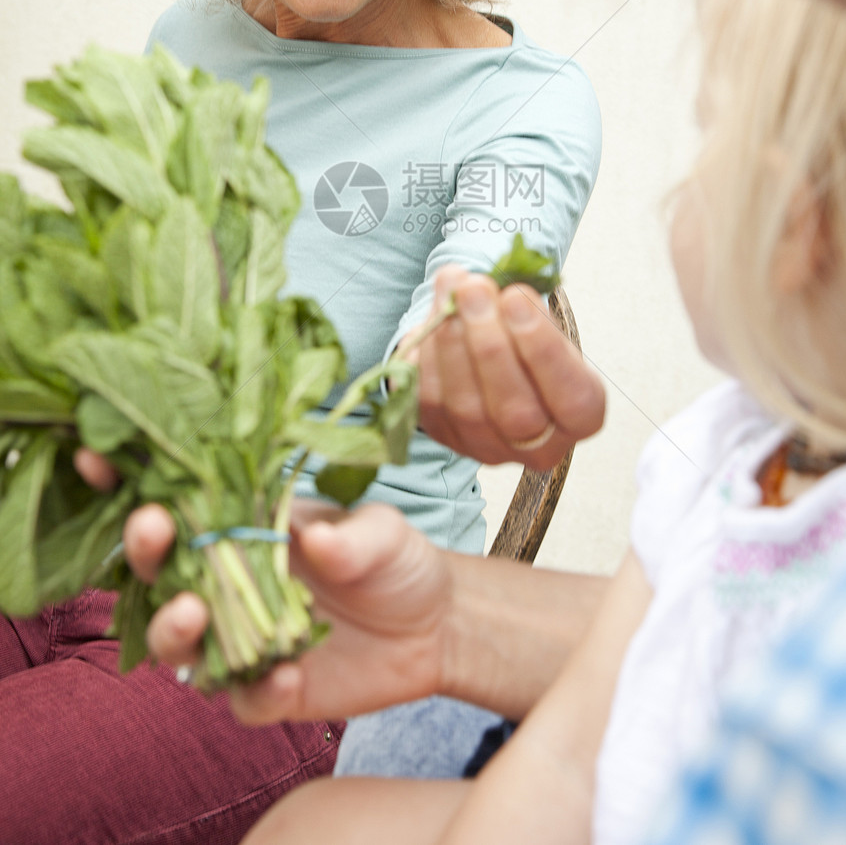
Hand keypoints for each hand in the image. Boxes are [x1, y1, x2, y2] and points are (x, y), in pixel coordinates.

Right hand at [122, 500, 453, 725]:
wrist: (435, 624)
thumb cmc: (395, 557)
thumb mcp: (382, 530)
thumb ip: (349, 536)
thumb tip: (318, 541)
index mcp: (241, 525)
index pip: (175, 501)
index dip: (129, 481)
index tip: (98, 457)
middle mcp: (226, 582)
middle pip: (158, 571)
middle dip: (142, 549)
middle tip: (152, 529)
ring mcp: (240, 640)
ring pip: (177, 644)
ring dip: (171, 628)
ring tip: (191, 611)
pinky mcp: (267, 690)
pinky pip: (242, 699)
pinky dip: (255, 690)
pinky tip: (285, 675)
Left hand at [408, 266, 604, 468]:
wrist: (495, 362)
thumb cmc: (531, 343)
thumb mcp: (545, 326)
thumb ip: (523, 310)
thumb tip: (479, 286)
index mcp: (580, 418)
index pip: (572, 400)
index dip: (544, 350)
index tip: (517, 298)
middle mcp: (538, 447)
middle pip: (515, 410)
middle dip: (490, 343)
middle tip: (474, 289)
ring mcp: (487, 447)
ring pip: (465, 407)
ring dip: (453, 341)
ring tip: (453, 290)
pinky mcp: (446, 436)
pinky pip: (431, 400)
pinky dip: (430, 351)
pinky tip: (438, 313)